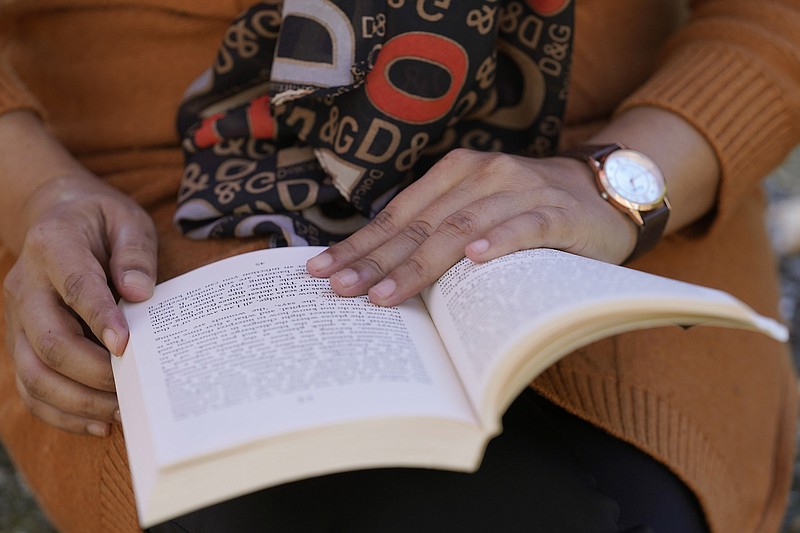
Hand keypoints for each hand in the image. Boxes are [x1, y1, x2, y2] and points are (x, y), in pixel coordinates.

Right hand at [3, 171, 157, 435]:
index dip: (101, 318)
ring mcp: (18, 319)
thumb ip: (135, 253)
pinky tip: (99, 423)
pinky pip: (31, 388)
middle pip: (51, 341)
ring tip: (124, 412)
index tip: (128, 345)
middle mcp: (26, 286)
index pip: (76, 286)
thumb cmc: (101, 223)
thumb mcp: (126, 220)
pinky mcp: (21, 343)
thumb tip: (139, 293)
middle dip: (94, 372)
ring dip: (80, 401)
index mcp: (53, 245)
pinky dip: (62, 412)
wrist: (57, 219)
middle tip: (136, 388)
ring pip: (35, 374)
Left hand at [307, 148, 635, 305]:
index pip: (399, 214)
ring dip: (423, 262)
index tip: (322, 270)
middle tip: (342, 290)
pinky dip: (501, 240)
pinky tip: (475, 260)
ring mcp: (523, 190)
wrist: (600, 192)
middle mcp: (485, 173)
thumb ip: (437, 231)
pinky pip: (526, 226)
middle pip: (422, 223)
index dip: (360, 243)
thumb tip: (378, 275)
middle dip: (377, 259)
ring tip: (388, 293)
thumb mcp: (477, 211)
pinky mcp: (559, 212)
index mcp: (456, 172)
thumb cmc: (525, 211)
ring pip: (463, 227)